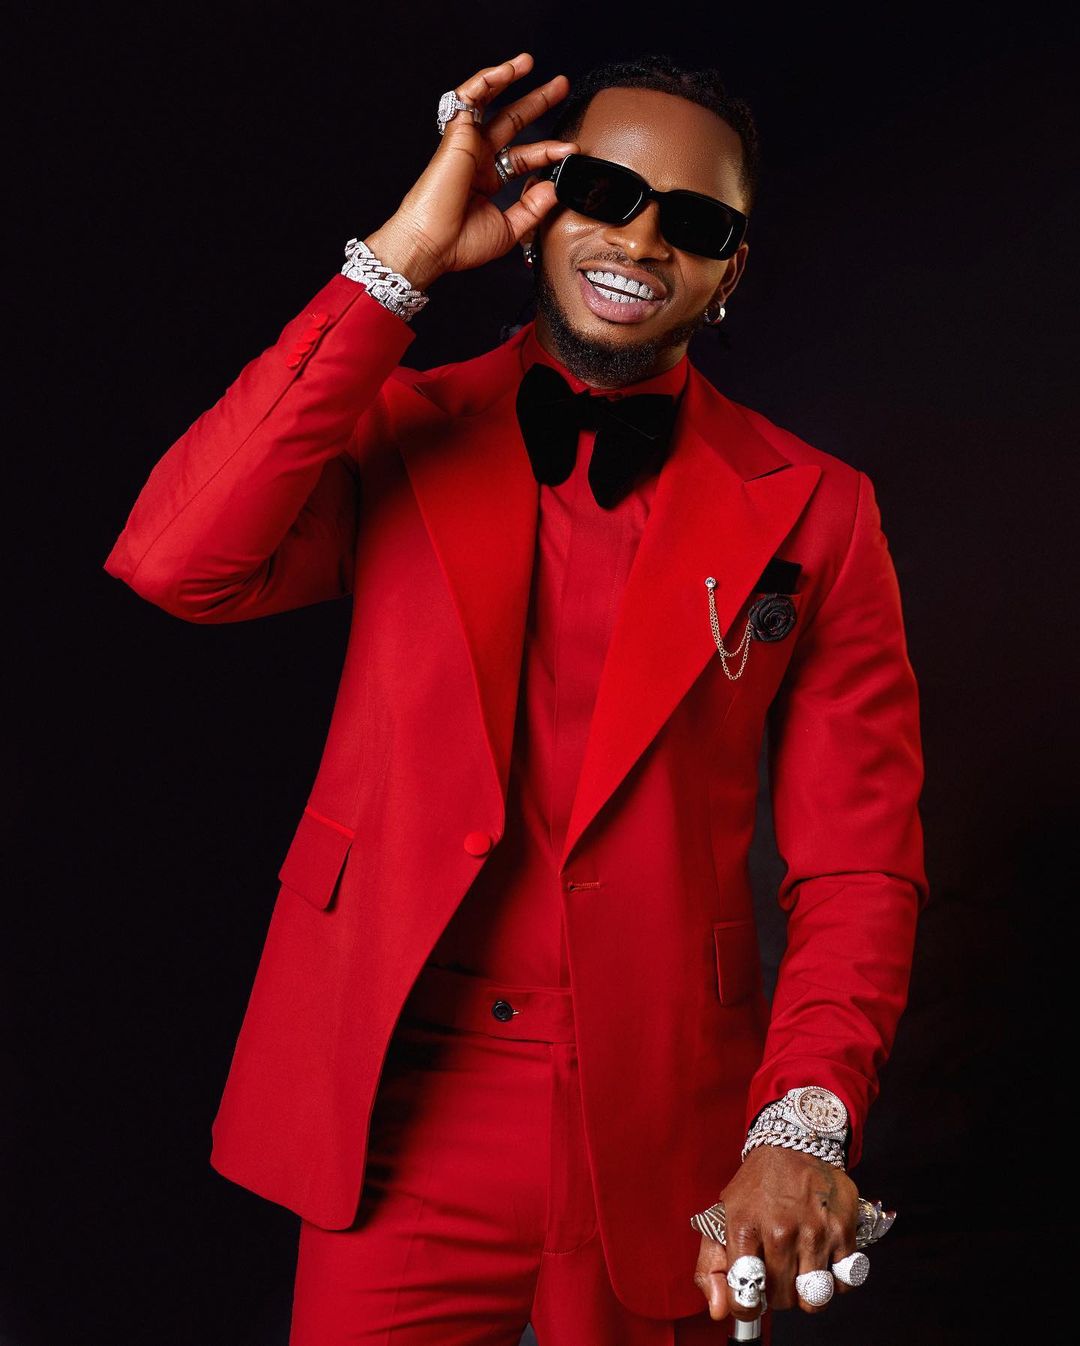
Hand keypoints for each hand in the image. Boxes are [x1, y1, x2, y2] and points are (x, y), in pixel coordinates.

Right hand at [364, 51, 577, 290]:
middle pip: (511, 121)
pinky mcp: (457, 134)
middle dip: (537, 102)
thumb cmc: (460, 244)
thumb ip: (533, 207)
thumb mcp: (509, 228)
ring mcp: (467, 144)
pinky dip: (487, 80)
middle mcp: (477, 158)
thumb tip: (554, 186)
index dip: (549, 151)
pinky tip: (507, 70)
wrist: (433, 246)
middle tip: (561, 86)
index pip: (524, 157)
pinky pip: (470, 97)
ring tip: (529, 62)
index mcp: (487, 180)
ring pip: (489, 101)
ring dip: (509, 78)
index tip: (571, 149)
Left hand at [692, 1146, 859, 1321]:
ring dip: (806, 1291)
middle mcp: (780, 1230)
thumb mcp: (723, 1216)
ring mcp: (814, 1231)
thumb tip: (717, 1310)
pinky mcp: (842, 1230)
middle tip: (776, 1272)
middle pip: (783, 1300)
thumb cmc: (757, 1186)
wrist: (792, 1144)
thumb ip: (712, 1266)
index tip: (750, 1299)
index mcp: (744, 1227)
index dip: (747, 1306)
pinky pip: (843, 1283)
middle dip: (778, 1294)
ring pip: (814, 1298)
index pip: (745, 1293)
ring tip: (800, 1270)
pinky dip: (834, 1280)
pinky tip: (822, 1259)